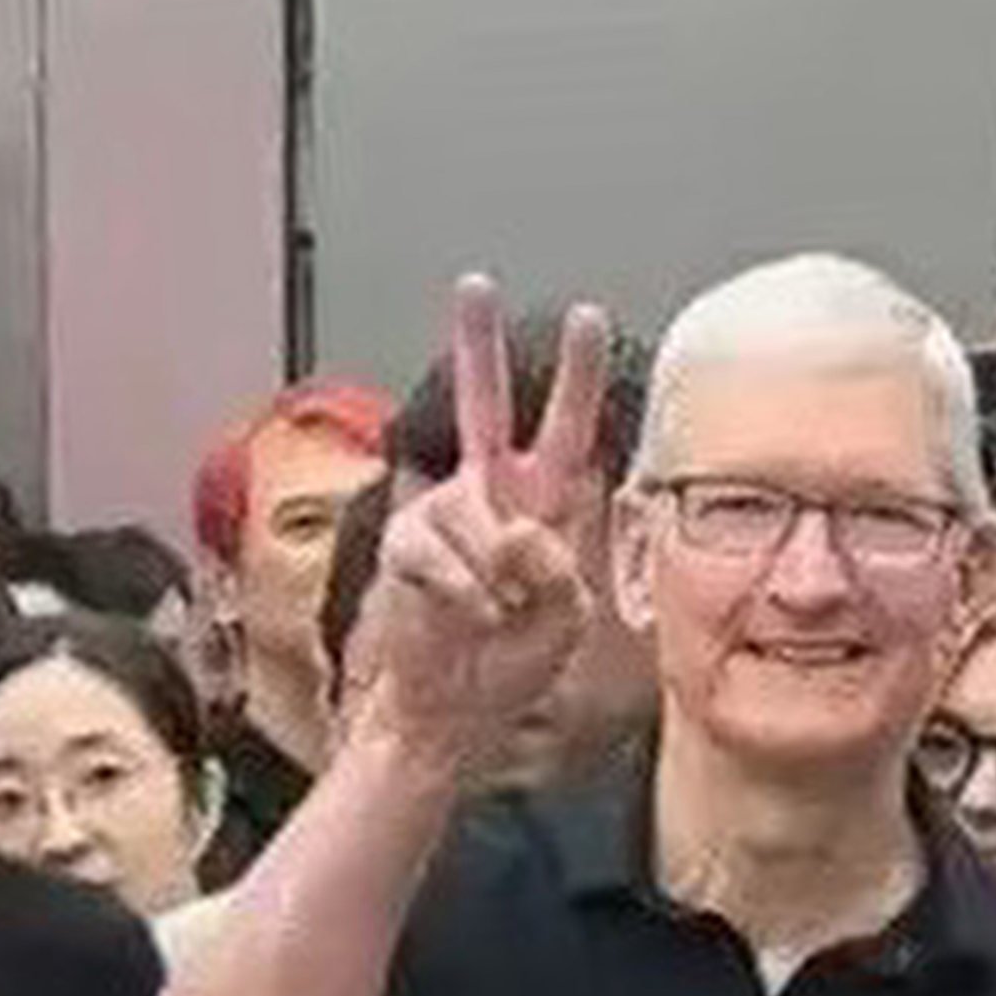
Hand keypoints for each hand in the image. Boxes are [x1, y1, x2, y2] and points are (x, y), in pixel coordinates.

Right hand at [356, 277, 608, 763]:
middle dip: (477, 343)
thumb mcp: (564, 620)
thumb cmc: (511, 663)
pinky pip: (442, 556)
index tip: (589, 316)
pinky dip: (462, 595)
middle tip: (476, 284)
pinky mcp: (406, 542)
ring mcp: (444, 513)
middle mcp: (491, 494)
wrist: (450, 711)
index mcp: (544, 504)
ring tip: (492, 615)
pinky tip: (464, 616)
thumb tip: (515, 531)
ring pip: (480, 521)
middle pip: (484, 404)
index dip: (577, 376)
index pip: (567, 430)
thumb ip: (557, 569)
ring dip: (495, 580)